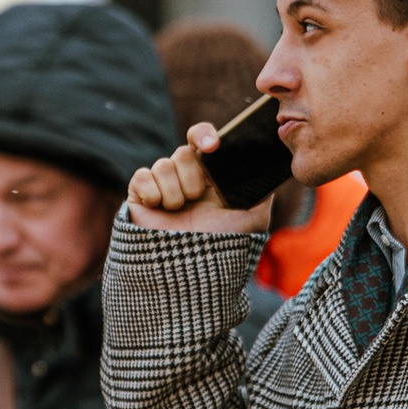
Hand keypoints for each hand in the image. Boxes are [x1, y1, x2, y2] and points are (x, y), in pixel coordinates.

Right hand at [126, 123, 270, 234]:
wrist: (191, 273)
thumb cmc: (224, 246)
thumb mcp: (254, 214)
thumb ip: (260, 185)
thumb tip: (267, 160)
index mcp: (210, 175)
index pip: (202, 138)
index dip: (203, 135)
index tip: (211, 147)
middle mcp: (185, 176)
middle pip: (183, 152)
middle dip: (192, 178)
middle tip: (196, 201)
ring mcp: (162, 185)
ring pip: (163, 165)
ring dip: (174, 192)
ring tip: (179, 213)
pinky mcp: (140, 195)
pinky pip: (142, 177)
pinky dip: (153, 194)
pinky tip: (159, 211)